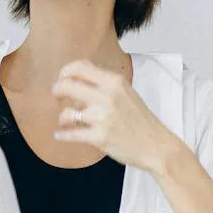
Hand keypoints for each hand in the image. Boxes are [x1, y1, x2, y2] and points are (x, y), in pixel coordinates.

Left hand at [51, 58, 174, 173]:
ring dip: (62, 117)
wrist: (156, 145)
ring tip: (66, 120)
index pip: (79, 67)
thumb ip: (104, 83)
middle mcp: (107, 96)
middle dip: (57, 91)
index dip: (64, 72)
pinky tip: (59, 135)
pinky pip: (71, 134)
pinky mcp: (99, 137)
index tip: (61, 79)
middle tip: (57, 96)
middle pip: (67, 85)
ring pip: (66, 112)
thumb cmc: (140, 119)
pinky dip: (62, 135)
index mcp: (114, 82)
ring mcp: (102, 117)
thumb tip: (76, 74)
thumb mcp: (126, 92)